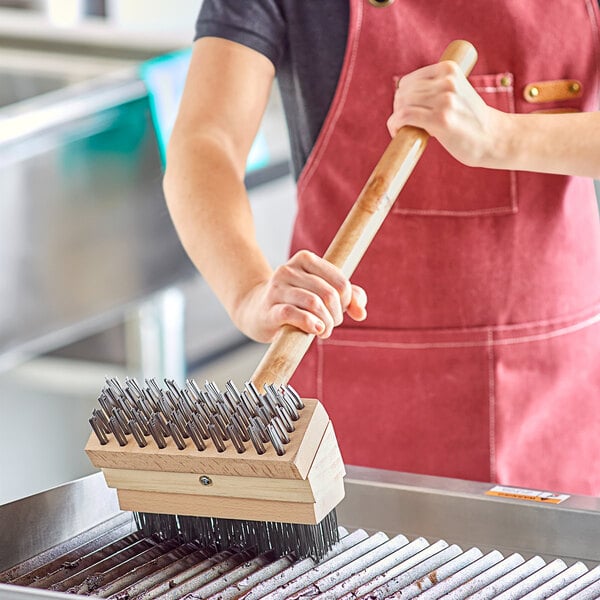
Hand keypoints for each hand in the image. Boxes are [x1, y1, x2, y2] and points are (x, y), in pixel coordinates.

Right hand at [232, 250, 366, 342]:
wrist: (256, 311)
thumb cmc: (295, 301)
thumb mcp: (322, 293)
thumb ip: (348, 297)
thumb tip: (361, 312)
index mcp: (305, 259)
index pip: (340, 281)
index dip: (347, 301)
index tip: (340, 311)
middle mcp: (289, 269)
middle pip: (329, 294)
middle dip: (336, 315)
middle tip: (331, 325)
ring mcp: (277, 289)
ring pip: (314, 303)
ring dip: (326, 323)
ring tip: (323, 331)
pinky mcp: (269, 309)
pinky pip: (293, 313)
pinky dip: (309, 323)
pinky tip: (315, 330)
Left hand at [387, 61, 506, 167]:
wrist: (494, 138)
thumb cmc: (471, 120)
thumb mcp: (456, 92)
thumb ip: (435, 88)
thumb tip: (401, 97)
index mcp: (449, 69)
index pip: (407, 82)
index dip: (402, 100)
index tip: (406, 113)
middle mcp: (447, 81)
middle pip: (402, 94)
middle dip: (398, 111)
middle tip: (405, 125)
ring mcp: (444, 99)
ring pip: (401, 105)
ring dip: (396, 120)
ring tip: (404, 130)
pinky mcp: (440, 119)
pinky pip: (403, 117)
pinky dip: (395, 125)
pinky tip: (398, 133)